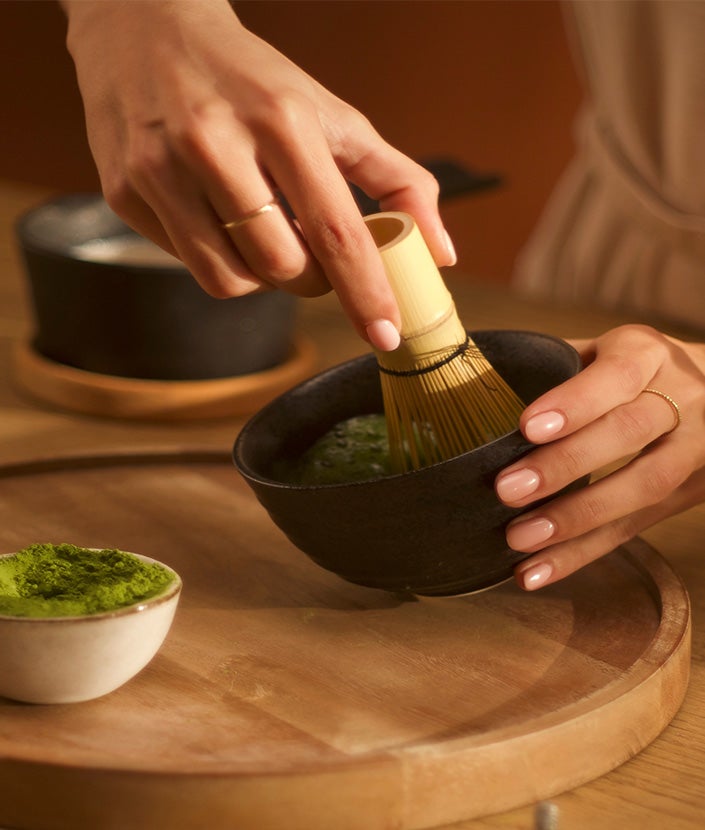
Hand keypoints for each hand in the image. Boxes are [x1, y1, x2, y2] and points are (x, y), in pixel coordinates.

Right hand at [61, 0, 454, 349]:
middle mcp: (215, 142)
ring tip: (264, 234)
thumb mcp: (331, 114)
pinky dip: (220, 258)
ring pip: (232, 279)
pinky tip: (219, 221)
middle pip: (284, 268)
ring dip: (264, 276)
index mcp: (281, 119)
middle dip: (310, 279)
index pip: (336, 230)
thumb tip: (439, 251)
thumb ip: (394, 179)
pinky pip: (189, 265)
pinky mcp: (125, 191)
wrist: (146, 25)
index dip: (366, 292)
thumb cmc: (251, 78)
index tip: (386, 334)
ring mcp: (162, 170)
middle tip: (311, 253)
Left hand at [494, 324, 704, 588]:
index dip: (575, 403)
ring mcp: (694, 448)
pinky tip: (538, 570)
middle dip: (566, 465)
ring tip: (519, 538)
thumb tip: (468, 378)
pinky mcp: (689, 493)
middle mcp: (682, 397)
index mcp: (648, 354)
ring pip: (642, 486)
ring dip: (576, 518)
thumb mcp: (600, 350)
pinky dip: (583, 553)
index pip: (616, 376)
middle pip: (627, 433)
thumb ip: (551, 365)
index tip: (527, 427)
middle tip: (508, 489)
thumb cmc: (630, 369)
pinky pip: (636, 527)